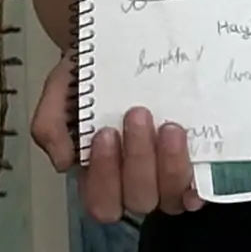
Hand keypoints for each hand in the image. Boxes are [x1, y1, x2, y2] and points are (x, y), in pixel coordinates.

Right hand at [50, 76, 199, 222]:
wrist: (121, 50)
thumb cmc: (89, 78)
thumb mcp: (60, 92)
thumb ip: (50, 124)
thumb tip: (64, 161)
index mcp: (98, 175)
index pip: (101, 201)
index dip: (105, 175)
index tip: (105, 132)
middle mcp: (133, 185)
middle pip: (139, 199)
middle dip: (138, 160)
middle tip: (137, 114)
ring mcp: (165, 180)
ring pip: (171, 197)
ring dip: (171, 164)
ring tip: (169, 126)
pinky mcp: (194, 167)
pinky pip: (200, 188)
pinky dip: (200, 182)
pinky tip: (199, 159)